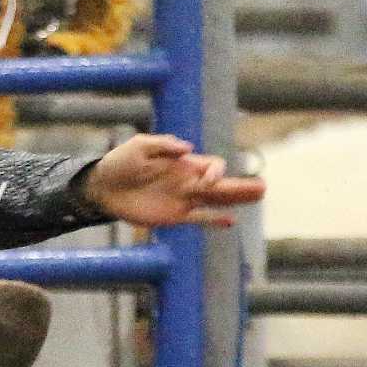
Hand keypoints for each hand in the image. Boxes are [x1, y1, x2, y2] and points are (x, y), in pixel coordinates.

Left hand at [82, 134, 265, 228]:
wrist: (102, 186)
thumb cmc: (120, 162)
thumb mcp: (139, 146)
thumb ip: (163, 144)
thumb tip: (188, 148)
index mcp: (183, 163)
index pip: (212, 165)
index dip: (217, 171)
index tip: (210, 179)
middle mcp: (188, 181)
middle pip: (221, 185)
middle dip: (241, 186)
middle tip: (263, 188)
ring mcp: (182, 200)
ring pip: (216, 201)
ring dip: (236, 201)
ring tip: (258, 197)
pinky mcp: (173, 216)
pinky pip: (198, 219)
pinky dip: (213, 220)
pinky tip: (230, 221)